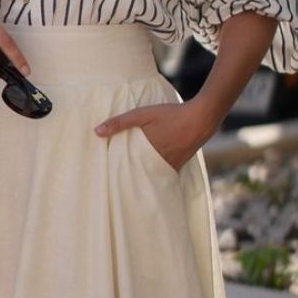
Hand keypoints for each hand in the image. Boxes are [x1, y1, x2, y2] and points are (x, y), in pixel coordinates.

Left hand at [94, 99, 211, 171]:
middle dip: (129, 178)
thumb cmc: (171, 114)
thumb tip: (96, 132)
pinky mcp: (180, 163)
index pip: (128, 169)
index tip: (108, 180)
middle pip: (140, 174)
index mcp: (147, 153)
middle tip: (116, 183)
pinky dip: (157, 172)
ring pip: (153, 174)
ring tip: (131, 179)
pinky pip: (165, 172)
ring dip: (143, 175)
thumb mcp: (142, 114)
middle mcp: (159, 163)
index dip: (118, 175)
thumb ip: (120, 122)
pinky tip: (151, 171)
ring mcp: (171, 164)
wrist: (201, 117)